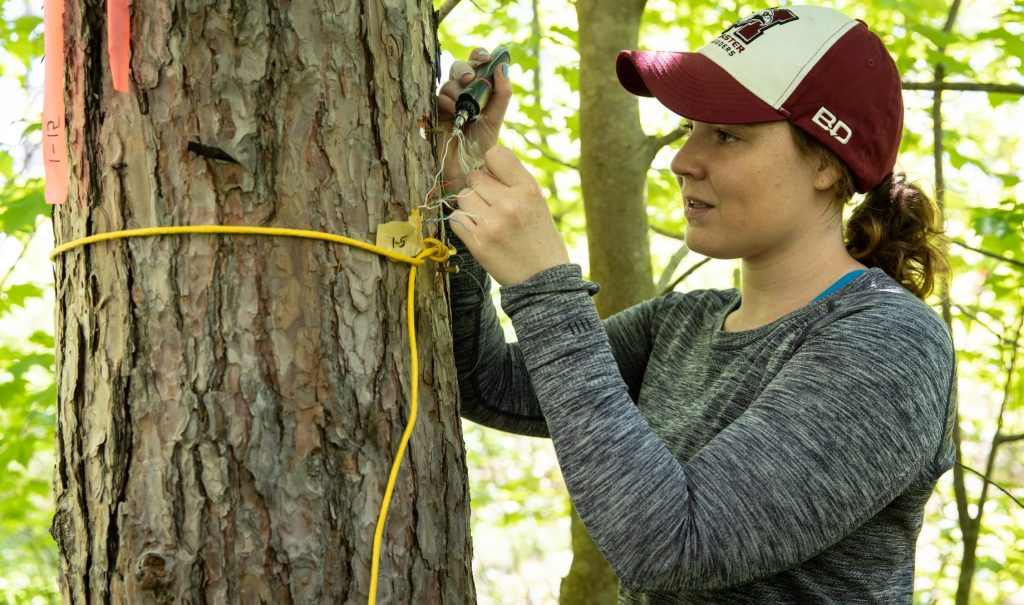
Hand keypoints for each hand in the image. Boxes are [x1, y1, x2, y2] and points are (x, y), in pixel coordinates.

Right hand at [436, 47, 511, 189]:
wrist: (466, 167)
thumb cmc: (481, 144)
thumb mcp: (496, 117)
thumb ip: (502, 93)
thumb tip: (503, 67)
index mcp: (478, 89)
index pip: (476, 62)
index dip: (479, 54)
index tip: (485, 57)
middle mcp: (461, 92)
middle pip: (459, 67)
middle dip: (464, 68)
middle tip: (469, 78)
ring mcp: (446, 101)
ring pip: (449, 82)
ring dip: (457, 91)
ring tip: (465, 110)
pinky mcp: (433, 111)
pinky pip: (437, 97)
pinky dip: (447, 102)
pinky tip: (455, 113)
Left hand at [449, 146, 569, 285]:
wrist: (543, 280)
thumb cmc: (540, 239)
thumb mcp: (538, 203)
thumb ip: (514, 182)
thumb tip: (485, 164)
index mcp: (529, 190)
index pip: (495, 154)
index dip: (491, 166)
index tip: (496, 179)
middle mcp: (510, 203)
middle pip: (475, 177)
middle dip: (481, 189)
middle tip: (493, 206)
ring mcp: (492, 224)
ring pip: (463, 197)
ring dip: (470, 206)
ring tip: (487, 220)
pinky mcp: (477, 243)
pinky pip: (456, 219)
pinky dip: (464, 224)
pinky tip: (479, 232)